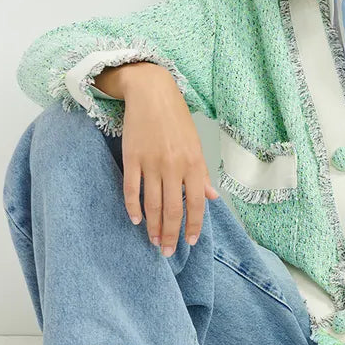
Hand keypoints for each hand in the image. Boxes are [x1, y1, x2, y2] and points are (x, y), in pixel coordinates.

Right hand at [119, 66, 220, 256]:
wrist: (152, 92)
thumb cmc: (176, 119)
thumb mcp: (195, 145)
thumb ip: (202, 174)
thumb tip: (212, 198)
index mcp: (193, 164)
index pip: (195, 204)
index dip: (192, 226)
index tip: (189, 242)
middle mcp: (174, 166)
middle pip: (172, 209)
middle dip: (170, 234)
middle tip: (166, 251)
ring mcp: (152, 162)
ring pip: (152, 204)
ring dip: (153, 227)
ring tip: (153, 242)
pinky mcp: (132, 157)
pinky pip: (132, 188)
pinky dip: (133, 207)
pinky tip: (135, 220)